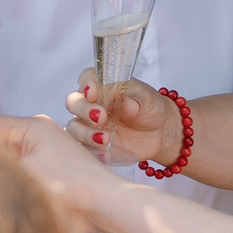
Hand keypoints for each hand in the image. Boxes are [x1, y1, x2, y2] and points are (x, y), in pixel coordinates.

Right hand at [0, 113, 134, 229]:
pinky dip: (13, 183)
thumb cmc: (72, 184)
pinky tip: (7, 195)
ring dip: (2, 174)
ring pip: (9, 161)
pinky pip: (21, 174)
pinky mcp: (48, 173)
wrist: (104, 206)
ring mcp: (44, 155)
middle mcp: (38, 136)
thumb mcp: (27, 172)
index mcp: (34, 126)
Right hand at [63, 72, 177, 164]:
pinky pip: (85, 149)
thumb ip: (137, 99)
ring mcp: (89, 125)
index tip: (93, 92)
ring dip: (86, 133)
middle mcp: (91, 104)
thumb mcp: (149, 99)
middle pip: (74, 103)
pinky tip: (106, 154)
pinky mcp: (93, 144)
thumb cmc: (150, 107)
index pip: (87, 78)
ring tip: (106, 139)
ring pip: (75, 127)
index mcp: (103, 86)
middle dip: (84, 109)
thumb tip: (127, 103)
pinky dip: (93, 152)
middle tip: (101, 117)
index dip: (87, 83)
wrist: (159, 131)